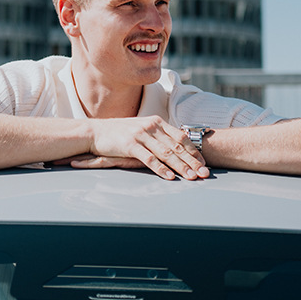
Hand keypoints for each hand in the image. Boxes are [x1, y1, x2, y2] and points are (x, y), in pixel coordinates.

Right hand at [84, 117, 209, 179]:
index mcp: (157, 122)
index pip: (181, 136)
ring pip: (166, 152)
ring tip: (191, 177)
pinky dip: (160, 168)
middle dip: (192, 161)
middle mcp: (151, 126)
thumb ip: (158, 135)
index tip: (204, 163)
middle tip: (204, 173)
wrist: (96, 132)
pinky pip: (149, 158)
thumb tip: (175, 146)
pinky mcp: (130, 144)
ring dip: (180, 166)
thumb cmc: (120, 133)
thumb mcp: (142, 129)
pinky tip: (169, 176)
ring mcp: (141, 134)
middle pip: (176, 146)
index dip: (194, 150)